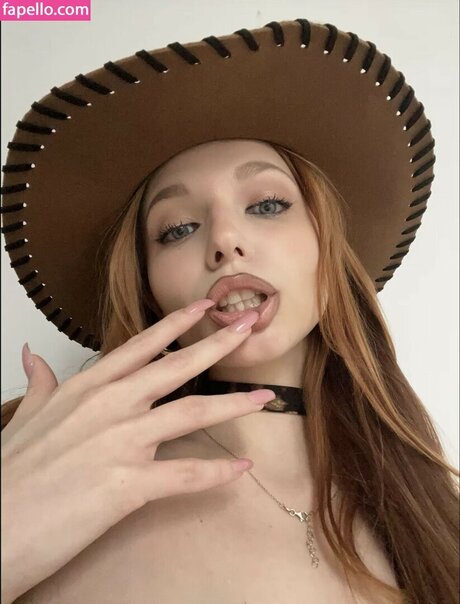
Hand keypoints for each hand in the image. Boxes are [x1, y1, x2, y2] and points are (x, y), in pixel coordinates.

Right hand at [1, 301, 272, 602]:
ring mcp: (120, 443)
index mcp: (87, 388)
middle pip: (176, 366)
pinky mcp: (126, 485)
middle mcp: (109, 406)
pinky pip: (184, 475)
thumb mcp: (27, 417)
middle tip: (249, 327)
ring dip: (233, 405)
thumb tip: (35, 355)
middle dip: (217, 344)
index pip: (141, 345)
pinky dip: (217, 473)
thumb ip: (42, 383)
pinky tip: (240, 469)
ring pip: (190, 413)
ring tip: (263, 398)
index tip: (206, 306)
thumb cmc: (8, 475)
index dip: (177, 323)